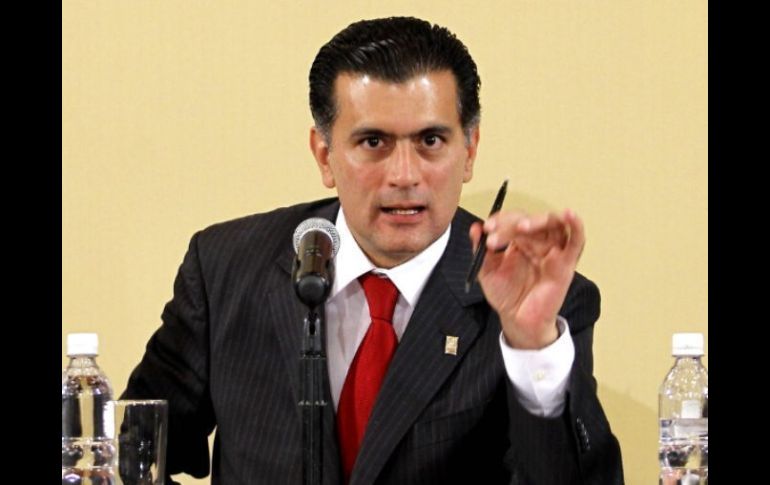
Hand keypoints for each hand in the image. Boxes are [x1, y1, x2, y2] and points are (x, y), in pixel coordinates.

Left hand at [468, 209, 584, 348]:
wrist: (517, 319)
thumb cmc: (505, 295)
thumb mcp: (487, 271)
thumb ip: (481, 249)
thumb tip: (475, 228)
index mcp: (519, 241)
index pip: (512, 220)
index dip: (500, 220)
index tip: (486, 228)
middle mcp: (537, 242)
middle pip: (530, 220)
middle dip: (511, 223)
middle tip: (495, 231)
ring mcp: (553, 250)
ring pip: (552, 224)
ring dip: (537, 220)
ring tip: (521, 227)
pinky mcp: (567, 262)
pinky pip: (576, 240)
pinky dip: (576, 225)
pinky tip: (570, 215)